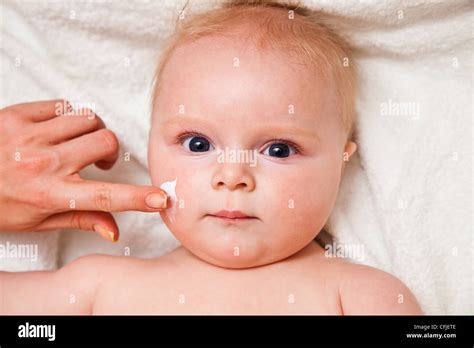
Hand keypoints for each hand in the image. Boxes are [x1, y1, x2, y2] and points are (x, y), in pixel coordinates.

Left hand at [0, 100, 167, 241]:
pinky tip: (57, 130)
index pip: (106, 197)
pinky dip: (68, 117)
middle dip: (109, 151)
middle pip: (106, 143)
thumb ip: (82, 219)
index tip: (159, 196)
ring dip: (90, 132)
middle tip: (97, 160)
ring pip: (88, 120)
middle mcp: (43, 164)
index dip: (138, 197)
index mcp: (50, 194)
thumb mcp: (37, 221)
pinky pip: (63, 106)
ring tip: (75, 143)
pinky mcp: (17, 114)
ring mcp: (30, 136)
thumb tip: (113, 229)